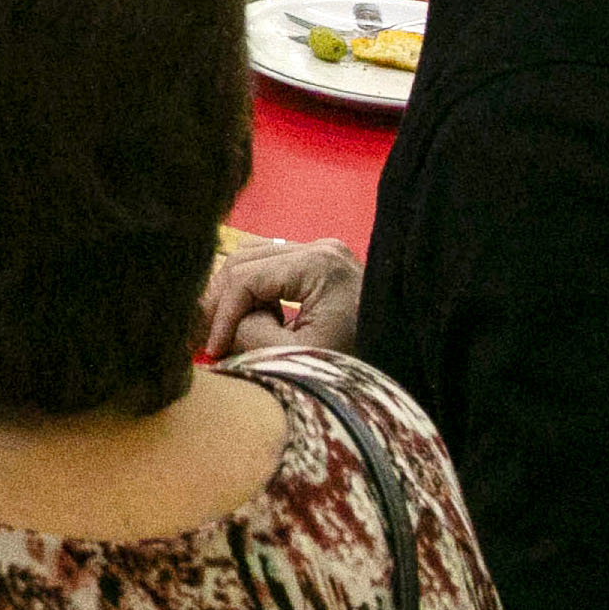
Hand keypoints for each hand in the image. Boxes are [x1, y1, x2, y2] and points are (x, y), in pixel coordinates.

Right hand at [197, 237, 362, 361]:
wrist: (409, 360)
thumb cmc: (361, 364)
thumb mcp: (300, 357)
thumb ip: (251, 336)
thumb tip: (221, 325)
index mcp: (319, 264)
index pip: (246, 277)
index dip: (220, 314)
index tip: (209, 349)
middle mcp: (321, 246)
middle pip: (244, 259)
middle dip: (220, 300)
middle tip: (199, 336)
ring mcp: (324, 251)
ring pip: (253, 258)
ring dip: (233, 294)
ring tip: (220, 329)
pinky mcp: (322, 263)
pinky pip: (271, 267)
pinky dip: (253, 291)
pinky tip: (250, 320)